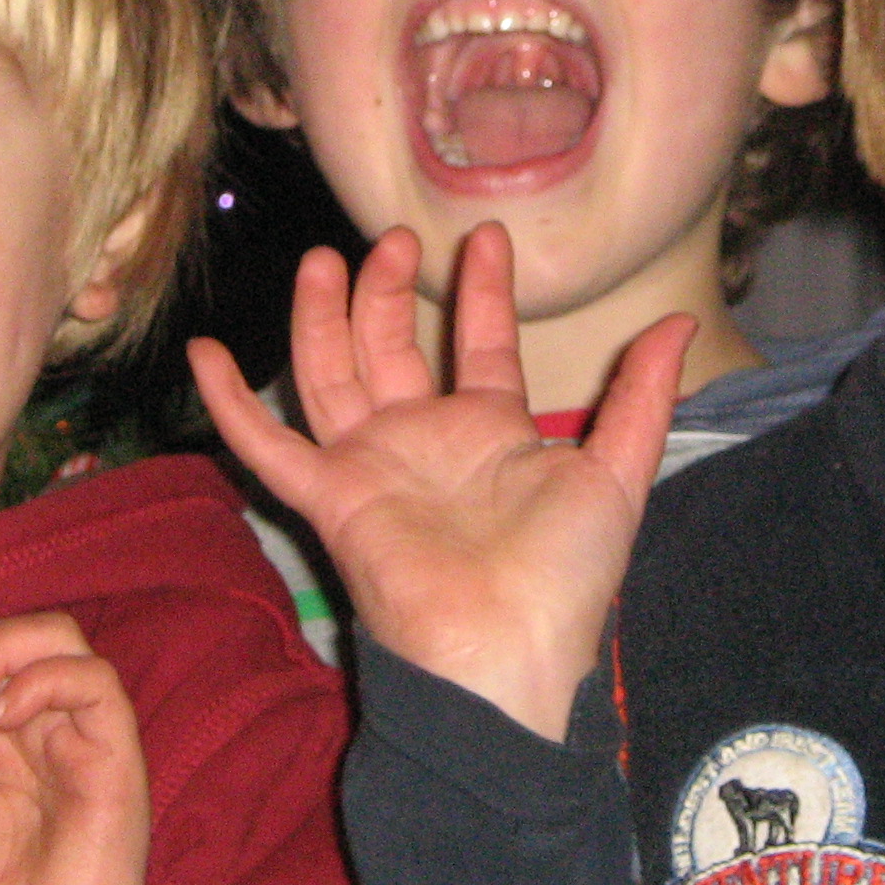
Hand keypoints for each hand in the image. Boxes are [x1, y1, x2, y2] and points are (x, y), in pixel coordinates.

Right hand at [190, 221, 691, 739]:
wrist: (505, 650)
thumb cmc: (565, 575)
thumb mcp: (616, 474)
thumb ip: (640, 398)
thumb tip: (681, 323)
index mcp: (491, 435)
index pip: (481, 345)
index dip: (482, 292)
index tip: (485, 234)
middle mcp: (424, 442)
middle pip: (392, 349)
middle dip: (388, 291)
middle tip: (392, 238)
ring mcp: (371, 466)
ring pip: (331, 374)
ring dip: (323, 317)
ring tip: (324, 259)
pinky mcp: (328, 497)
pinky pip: (267, 447)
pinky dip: (232, 403)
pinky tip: (203, 352)